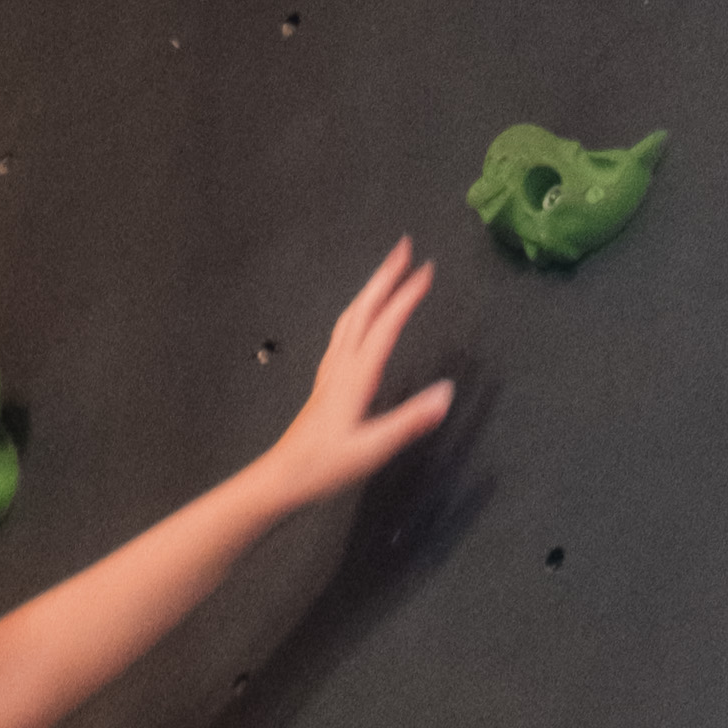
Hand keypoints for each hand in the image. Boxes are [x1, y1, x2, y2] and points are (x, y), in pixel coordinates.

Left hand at [263, 235, 453, 516]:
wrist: (281, 479)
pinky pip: (341, 335)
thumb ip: (409, 421)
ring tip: (386, 272)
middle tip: (404, 248)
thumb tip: (445, 394)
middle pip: (364, 309)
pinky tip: (358, 319)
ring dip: (370, 290)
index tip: (427, 269)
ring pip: (350, 318)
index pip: (386, 324)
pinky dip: (356, 314)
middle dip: (385, 275)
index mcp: (356, 376)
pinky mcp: (324, 384)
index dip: (407, 295)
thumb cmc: (322, 467)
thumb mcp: (371, 449)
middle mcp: (341, 366)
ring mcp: (330, 372)